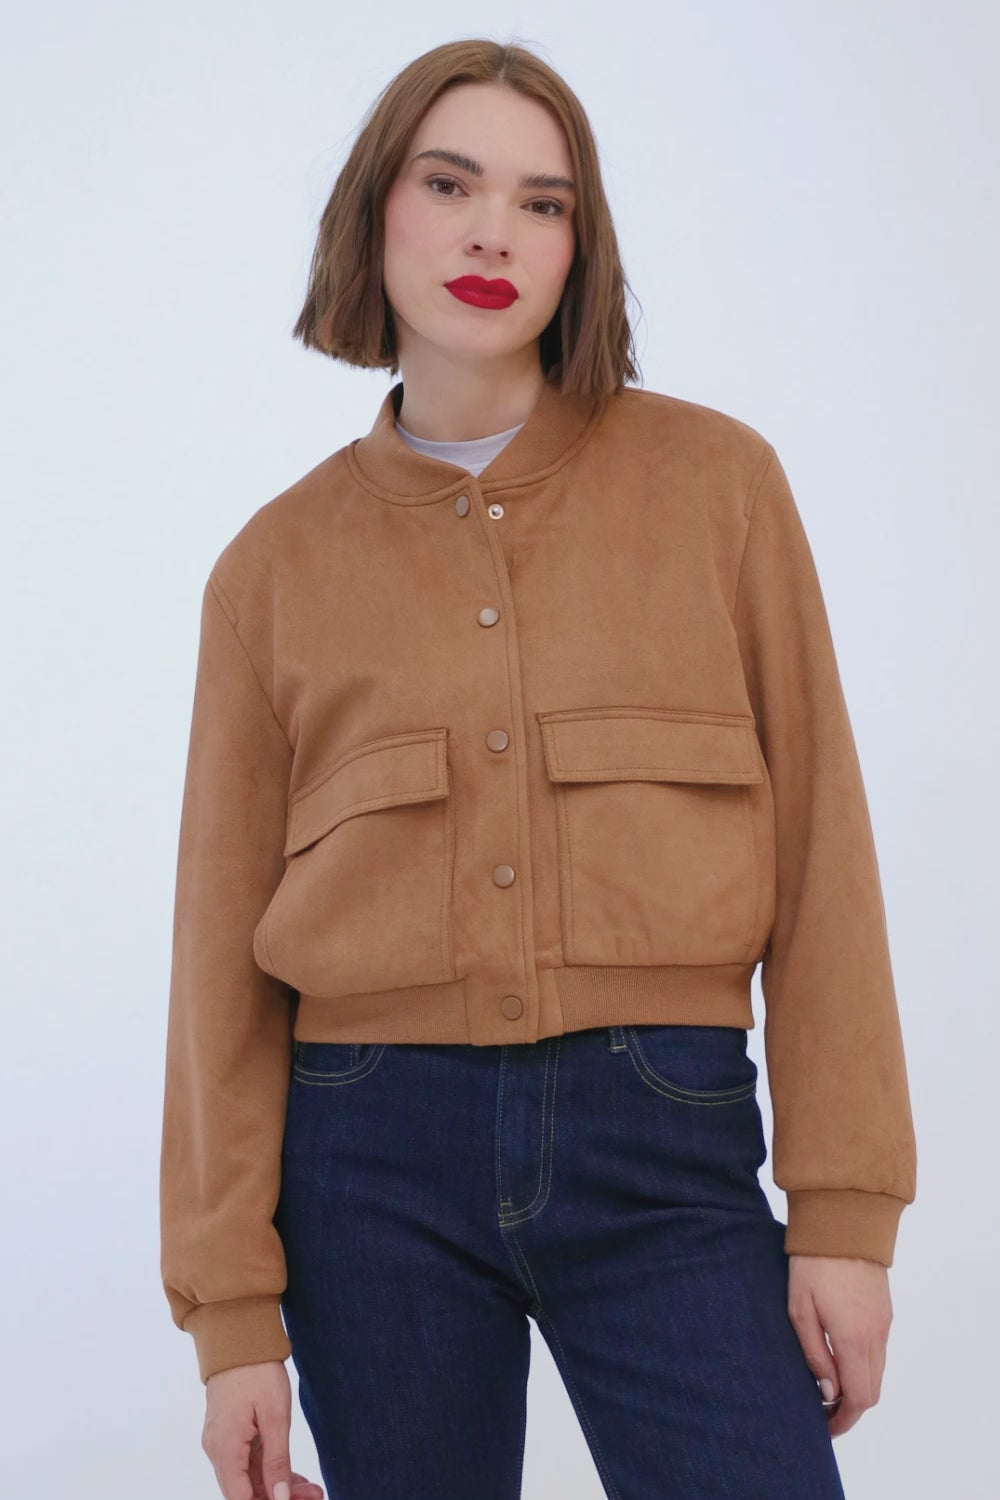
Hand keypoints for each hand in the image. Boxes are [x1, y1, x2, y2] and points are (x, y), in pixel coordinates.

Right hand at [202, 1361, 324, 1499]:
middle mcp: (218, 1451)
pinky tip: (294, 1476)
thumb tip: (279, 1499)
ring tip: (312, 1489)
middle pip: (246, 1491)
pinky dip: (270, 1470)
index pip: (241, 1499)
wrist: (239, 1336)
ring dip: (278, 1486)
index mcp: (226, 1449)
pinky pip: (249, 1462)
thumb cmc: (257, 1371)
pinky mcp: (230, 1433)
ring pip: (249, 1478)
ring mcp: (223, 1442)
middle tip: (314, 1495)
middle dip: (279, 1497)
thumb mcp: (275, 1416)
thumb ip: (277, 1462)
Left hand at [787, 1254, 892, 1436]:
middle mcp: (876, 1336)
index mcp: (854, 1339)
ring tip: (827, 1386)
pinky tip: (839, 1358)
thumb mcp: (800, 1310)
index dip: (844, 1420)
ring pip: (877, 1371)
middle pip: (871, 1390)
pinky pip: (879, 1351)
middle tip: (822, 1411)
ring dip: (857, 1386)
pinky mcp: (884, 1311)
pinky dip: (863, 1365)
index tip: (825, 1427)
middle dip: (850, 1408)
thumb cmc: (812, 1263)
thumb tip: (829, 1393)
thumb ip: (815, 1355)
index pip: (859, 1398)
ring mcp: (884, 1323)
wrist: (843, 1221)